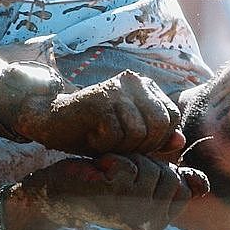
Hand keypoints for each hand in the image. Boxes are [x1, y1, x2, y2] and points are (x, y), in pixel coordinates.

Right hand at [15, 70, 184, 157]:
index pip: (172, 117)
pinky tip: (90, 137)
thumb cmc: (91, 130)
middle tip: (118, 147)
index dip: (158, 140)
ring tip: (102, 141)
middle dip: (142, 146)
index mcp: (145, 86)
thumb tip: (180, 142)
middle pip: (159, 125)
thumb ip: (156, 138)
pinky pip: (116, 136)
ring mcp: (117, 88)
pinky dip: (103, 146)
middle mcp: (134, 81)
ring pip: (138, 133)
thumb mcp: (129, 137)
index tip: (135, 145)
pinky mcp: (100, 100)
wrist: (49, 119)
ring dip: (120, 148)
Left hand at [18, 154, 208, 229]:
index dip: (161, 172)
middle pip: (169, 177)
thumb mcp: (141, 185)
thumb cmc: (101, 186)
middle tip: (119, 174)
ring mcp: (129, 213)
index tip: (136, 178)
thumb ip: (174, 183)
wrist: (57, 195)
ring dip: (128, 160)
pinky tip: (99, 171)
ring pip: (150, 169)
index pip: (183, 189)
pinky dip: (113, 159)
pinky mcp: (111, 197)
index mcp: (157, 224)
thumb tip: (204, 184)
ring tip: (109, 173)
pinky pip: (128, 164)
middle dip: (146, 164)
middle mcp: (147, 225)